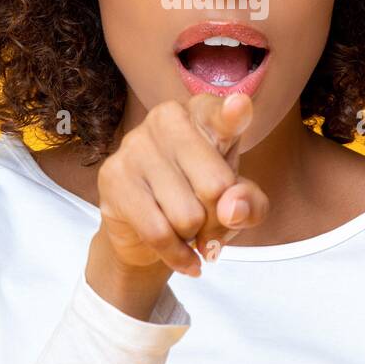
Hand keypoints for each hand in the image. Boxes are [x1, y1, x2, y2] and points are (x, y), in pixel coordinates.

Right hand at [94, 92, 268, 277]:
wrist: (146, 231)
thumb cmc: (199, 199)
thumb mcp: (238, 200)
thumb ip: (250, 203)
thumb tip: (231, 210)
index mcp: (204, 113)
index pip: (223, 115)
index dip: (233, 114)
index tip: (239, 107)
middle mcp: (168, 119)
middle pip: (215, 187)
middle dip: (219, 219)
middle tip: (209, 220)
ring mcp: (136, 144)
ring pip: (187, 216)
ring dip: (194, 236)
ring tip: (186, 227)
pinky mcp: (114, 176)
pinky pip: (158, 232)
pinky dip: (177, 255)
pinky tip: (183, 256)